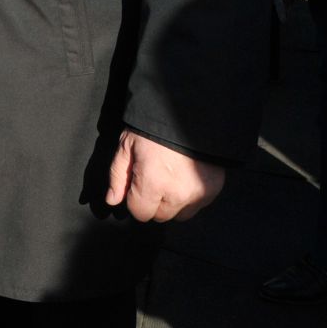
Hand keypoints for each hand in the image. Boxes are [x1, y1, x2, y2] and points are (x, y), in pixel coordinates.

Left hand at [104, 129, 224, 221]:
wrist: (191, 111)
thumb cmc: (152, 127)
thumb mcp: (127, 145)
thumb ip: (118, 176)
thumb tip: (112, 200)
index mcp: (152, 183)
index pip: (140, 212)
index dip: (135, 199)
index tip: (138, 183)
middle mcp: (177, 194)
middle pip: (160, 215)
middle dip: (154, 201)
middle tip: (155, 177)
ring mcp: (198, 193)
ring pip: (180, 214)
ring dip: (173, 202)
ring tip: (171, 177)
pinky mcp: (214, 189)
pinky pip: (198, 205)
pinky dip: (191, 195)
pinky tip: (187, 175)